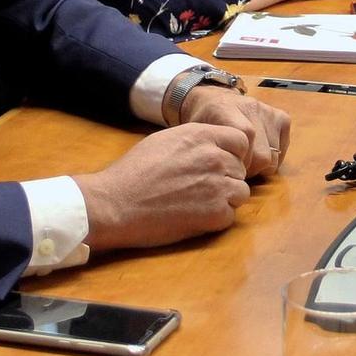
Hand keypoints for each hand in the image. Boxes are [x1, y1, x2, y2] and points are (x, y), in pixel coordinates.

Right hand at [72, 123, 251, 251]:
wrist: (115, 204)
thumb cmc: (134, 172)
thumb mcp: (166, 140)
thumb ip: (196, 139)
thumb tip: (213, 143)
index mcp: (202, 135)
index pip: (241, 140)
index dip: (233, 153)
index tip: (219, 164)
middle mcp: (215, 157)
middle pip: (241, 168)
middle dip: (226, 178)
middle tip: (201, 188)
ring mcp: (217, 186)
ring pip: (240, 192)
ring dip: (225, 199)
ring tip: (198, 203)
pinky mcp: (214, 214)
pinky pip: (230, 216)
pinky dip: (216, 219)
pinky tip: (194, 217)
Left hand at [179, 88, 291, 178]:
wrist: (212, 99)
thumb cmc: (203, 122)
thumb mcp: (196, 135)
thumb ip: (206, 153)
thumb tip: (213, 180)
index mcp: (225, 110)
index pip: (245, 139)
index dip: (240, 163)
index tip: (228, 169)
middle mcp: (250, 107)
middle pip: (262, 155)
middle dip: (250, 170)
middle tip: (236, 169)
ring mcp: (268, 112)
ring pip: (274, 156)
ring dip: (260, 166)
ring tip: (245, 160)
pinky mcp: (281, 117)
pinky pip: (282, 150)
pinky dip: (272, 158)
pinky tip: (257, 152)